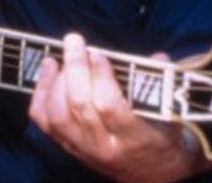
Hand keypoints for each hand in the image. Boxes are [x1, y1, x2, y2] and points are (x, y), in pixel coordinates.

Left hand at [28, 33, 208, 182]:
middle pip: (79, 106)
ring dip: (54, 81)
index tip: (98, 54)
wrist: (153, 173)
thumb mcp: (171, 115)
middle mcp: (104, 147)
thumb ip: (162, 86)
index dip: (101, 77)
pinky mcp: (66, 145)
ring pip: (57, 114)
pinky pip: (42, 120)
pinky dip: (40, 93)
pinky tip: (48, 71)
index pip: (110, 107)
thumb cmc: (161, 137)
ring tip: (58, 58)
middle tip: (74, 41)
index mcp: (134, 139)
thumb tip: (158, 58)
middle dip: (74, 68)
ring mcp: (82, 148)